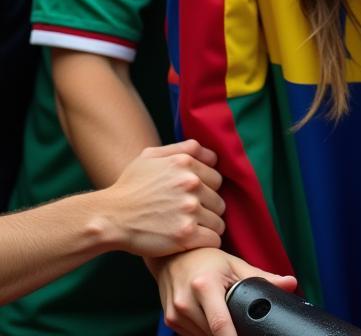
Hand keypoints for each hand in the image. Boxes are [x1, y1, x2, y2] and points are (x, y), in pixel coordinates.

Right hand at [97, 140, 225, 257]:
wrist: (109, 218)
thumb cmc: (129, 187)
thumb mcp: (151, 156)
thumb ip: (183, 148)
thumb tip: (213, 155)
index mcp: (185, 163)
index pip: (217, 178)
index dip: (207, 191)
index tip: (195, 200)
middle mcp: (191, 183)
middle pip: (219, 200)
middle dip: (208, 210)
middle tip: (190, 218)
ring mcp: (189, 209)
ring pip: (219, 221)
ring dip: (208, 227)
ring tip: (191, 231)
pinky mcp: (186, 234)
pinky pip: (214, 238)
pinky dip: (207, 242)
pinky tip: (193, 242)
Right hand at [148, 246, 297, 335]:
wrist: (173, 256)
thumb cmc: (208, 259)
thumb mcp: (236, 265)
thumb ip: (263, 277)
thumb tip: (291, 284)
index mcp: (204, 285)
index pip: (220, 323)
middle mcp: (186, 301)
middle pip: (213, 332)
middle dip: (230, 333)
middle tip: (240, 324)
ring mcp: (175, 313)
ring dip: (216, 332)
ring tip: (223, 313)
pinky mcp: (170, 320)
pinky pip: (192, 335)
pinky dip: (204, 331)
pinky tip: (209, 317)